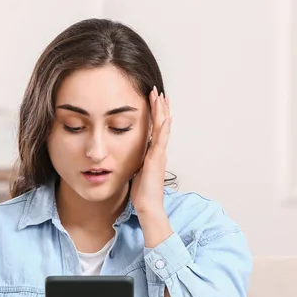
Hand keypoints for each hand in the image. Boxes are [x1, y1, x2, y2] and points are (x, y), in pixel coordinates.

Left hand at [130, 85, 171, 215]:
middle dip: (160, 107)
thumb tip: (129, 154)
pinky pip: (162, 141)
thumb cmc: (143, 192)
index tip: (154, 100)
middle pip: (161, 124)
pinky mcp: (156, 160)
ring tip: (161, 96)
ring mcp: (159, 154)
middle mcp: (159, 151)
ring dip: (162, 112)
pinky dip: (164, 129)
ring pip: (163, 128)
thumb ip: (138, 161)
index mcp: (154, 153)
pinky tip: (166, 118)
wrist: (148, 205)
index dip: (156, 114)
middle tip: (158, 91)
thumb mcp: (138, 171)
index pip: (155, 129)